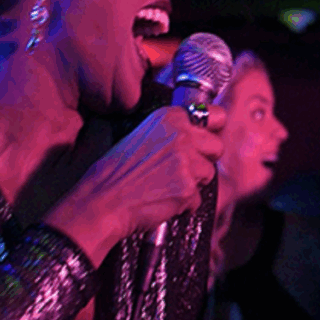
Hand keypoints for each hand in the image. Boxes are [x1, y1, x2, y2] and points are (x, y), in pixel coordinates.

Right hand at [45, 104, 225, 266]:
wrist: (101, 202)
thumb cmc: (115, 173)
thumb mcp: (142, 136)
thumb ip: (172, 132)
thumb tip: (198, 135)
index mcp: (170, 117)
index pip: (215, 115)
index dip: (211, 131)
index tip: (205, 140)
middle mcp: (181, 135)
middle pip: (217, 146)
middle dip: (205, 160)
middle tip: (183, 170)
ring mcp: (186, 161)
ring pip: (210, 174)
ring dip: (194, 183)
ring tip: (167, 186)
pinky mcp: (187, 187)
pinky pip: (198, 199)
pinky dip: (185, 204)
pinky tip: (164, 200)